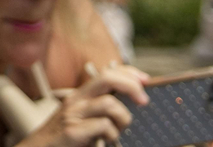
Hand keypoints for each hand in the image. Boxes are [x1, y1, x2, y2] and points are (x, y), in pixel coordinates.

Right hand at [18, 66, 145, 146]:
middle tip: (144, 101)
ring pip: (110, 104)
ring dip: (123, 119)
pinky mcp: (73, 130)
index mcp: (81, 95)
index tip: (145, 80)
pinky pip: (104, 126)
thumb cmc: (67, 138)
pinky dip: (112, 135)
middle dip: (131, 86)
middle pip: (107, 78)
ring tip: (117, 130)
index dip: (128, 72)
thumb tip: (131, 101)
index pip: (107, 72)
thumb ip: (101, 108)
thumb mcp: (84, 118)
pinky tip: (106, 140)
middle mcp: (76, 99)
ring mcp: (73, 114)